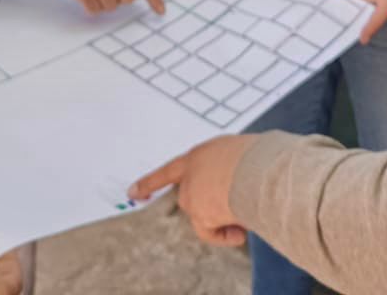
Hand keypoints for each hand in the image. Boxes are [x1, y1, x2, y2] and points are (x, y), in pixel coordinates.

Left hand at [128, 134, 257, 245]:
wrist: (254, 167)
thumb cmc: (253, 155)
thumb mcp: (236, 151)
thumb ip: (227, 165)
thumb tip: (238, 179)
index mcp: (196, 156)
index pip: (168, 171)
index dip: (150, 183)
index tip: (132, 192)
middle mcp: (189, 177)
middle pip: (190, 197)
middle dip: (210, 202)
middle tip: (234, 201)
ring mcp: (192, 197)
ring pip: (203, 215)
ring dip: (223, 215)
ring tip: (245, 209)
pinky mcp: (200, 215)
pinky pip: (210, 232)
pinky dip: (225, 235)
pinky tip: (239, 233)